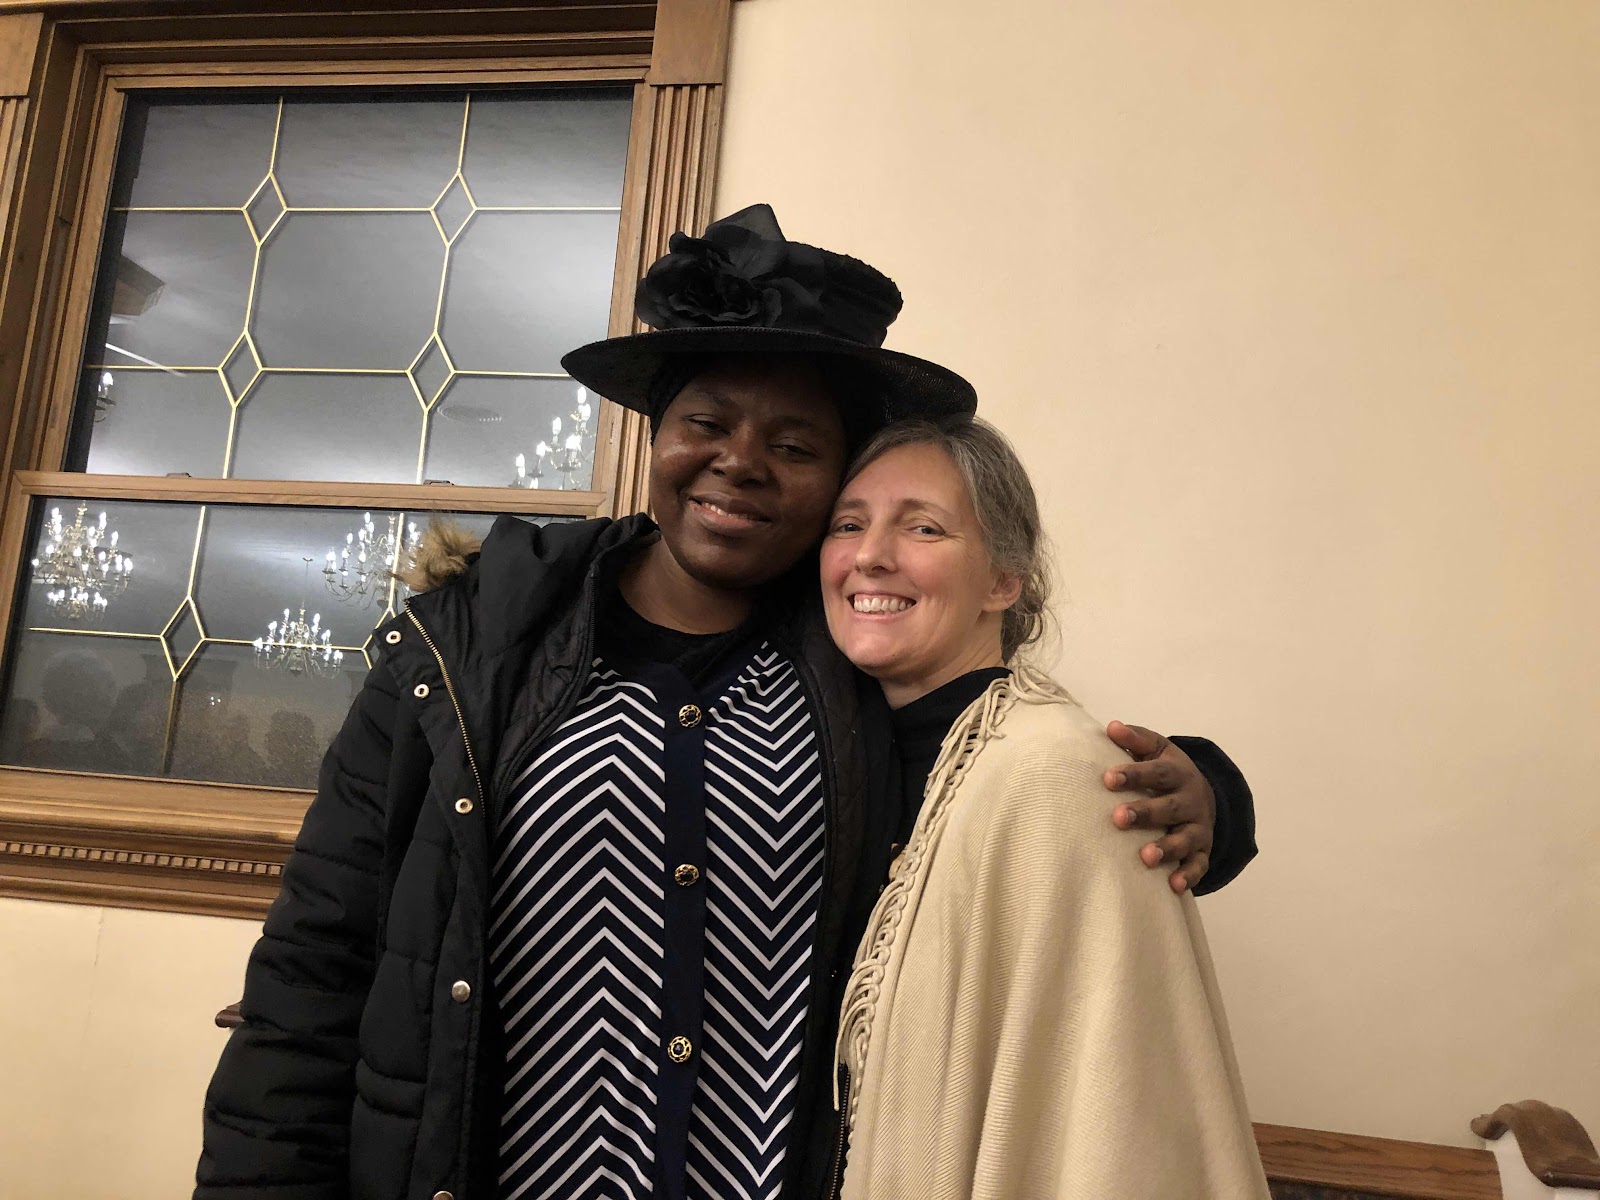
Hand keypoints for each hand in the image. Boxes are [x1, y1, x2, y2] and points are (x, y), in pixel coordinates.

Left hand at [1103, 721, 1214, 893]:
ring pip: (1185, 839)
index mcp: (1178, 773)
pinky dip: (1187, 876)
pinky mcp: (1202, 851)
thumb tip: (1112, 727)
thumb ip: (1136, 739)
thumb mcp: (1156, 750)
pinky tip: (1172, 885)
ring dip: (1166, 848)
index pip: (1156, 773)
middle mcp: (1191, 800)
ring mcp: (1198, 827)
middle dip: (1144, 813)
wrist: (1204, 794)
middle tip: (1117, 818)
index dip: (1133, 775)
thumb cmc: (1166, 771)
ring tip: (1146, 857)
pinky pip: (1198, 866)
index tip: (1108, 778)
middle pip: (1169, 807)